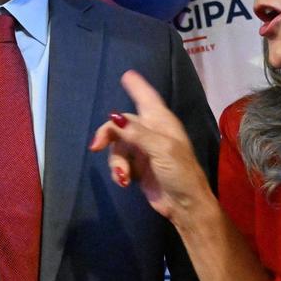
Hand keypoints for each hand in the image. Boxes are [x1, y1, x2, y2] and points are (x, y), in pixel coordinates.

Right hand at [88, 70, 215, 228]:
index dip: (137, 86)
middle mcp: (151, 133)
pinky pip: (119, 163)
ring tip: (123, 177)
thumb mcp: (161, 149)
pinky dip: (118, 172)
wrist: (185, 206)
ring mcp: (143, 151)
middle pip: (121, 124)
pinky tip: (125, 182)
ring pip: (117, 147)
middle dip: (108, 135)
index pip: (147, 98)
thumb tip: (113, 117)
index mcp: (161, 122)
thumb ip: (136, 133)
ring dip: (116, 162)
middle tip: (95, 146)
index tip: (127, 75)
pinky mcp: (137, 168)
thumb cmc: (180, 172)